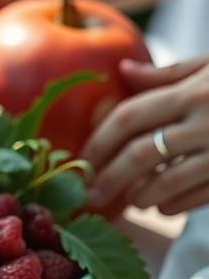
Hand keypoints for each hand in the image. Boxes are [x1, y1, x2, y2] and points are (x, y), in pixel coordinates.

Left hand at [83, 56, 208, 214]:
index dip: (98, 142)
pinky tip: (164, 207)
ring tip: (132, 200)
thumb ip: (171, 74)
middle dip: (109, 178)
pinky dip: (175, 205)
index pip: (129, 118)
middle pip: (141, 154)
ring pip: (169, 181)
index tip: (81, 161)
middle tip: (92, 195)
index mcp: (195, 91)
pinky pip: (200, 196)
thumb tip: (123, 71)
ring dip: (142, 196)